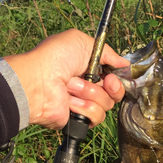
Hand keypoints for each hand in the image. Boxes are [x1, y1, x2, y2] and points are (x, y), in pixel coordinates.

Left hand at [4, 29, 128, 128]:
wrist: (38, 81)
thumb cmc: (56, 58)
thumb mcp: (82, 42)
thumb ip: (107, 52)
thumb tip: (124, 63)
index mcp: (89, 70)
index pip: (114, 78)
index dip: (118, 78)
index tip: (114, 75)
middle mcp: (88, 88)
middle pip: (115, 94)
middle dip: (112, 87)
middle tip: (104, 82)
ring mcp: (83, 104)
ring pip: (106, 105)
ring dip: (90, 94)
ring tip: (71, 87)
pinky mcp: (79, 119)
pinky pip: (96, 117)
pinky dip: (84, 108)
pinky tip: (69, 102)